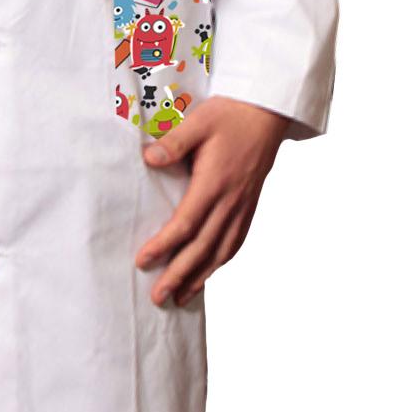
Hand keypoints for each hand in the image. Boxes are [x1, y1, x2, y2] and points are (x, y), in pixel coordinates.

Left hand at [134, 97, 290, 305]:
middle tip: (157, 298)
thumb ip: (174, 142)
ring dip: (200, 277)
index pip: (185, 224)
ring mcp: (243, 207)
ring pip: (220, 251)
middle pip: (201, 248)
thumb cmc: (231, 115)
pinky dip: (221, 262)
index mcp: (214, 183)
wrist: (267, 112)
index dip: (164, 246)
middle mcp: (230, 201)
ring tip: (180, 298)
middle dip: (178, 275)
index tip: (143, 261)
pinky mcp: (250, 206)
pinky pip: (235, 242)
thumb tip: (149, 158)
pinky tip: (210, 271)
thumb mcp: (199, 121)